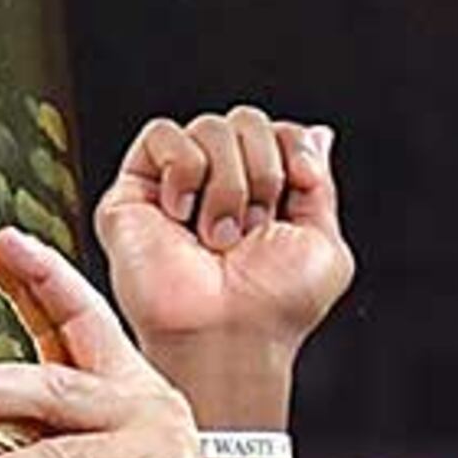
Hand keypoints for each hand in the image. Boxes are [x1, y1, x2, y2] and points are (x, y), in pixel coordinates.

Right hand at [99, 108, 349, 386]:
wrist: (232, 337)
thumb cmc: (273, 310)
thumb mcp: (323, 244)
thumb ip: (320, 183)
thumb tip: (319, 135)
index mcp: (262, 196)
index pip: (279, 130)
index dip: (292, 147)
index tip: (299, 184)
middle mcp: (219, 187)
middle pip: (246, 120)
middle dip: (262, 170)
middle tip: (253, 226)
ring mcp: (176, 188)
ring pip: (209, 126)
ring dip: (228, 182)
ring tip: (219, 233)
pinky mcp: (134, 194)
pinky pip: (161, 134)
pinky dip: (184, 167)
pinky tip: (184, 212)